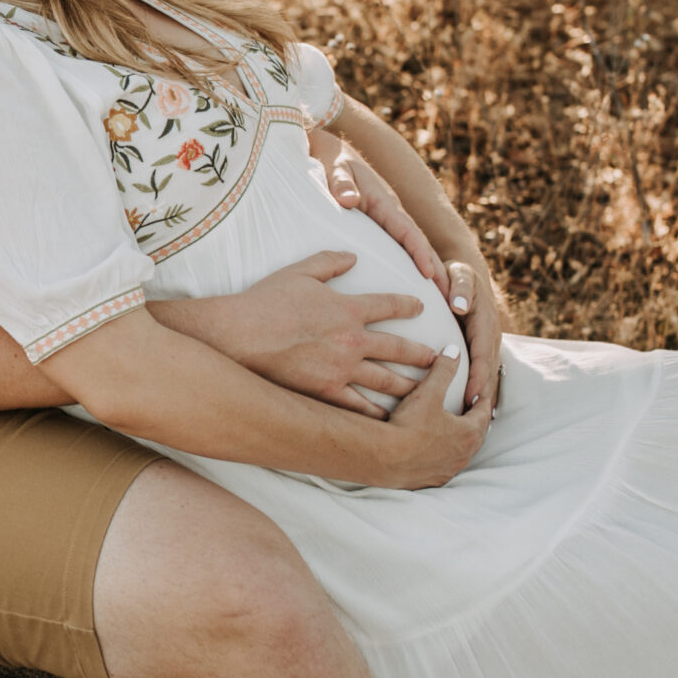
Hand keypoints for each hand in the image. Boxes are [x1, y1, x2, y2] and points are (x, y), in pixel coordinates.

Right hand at [205, 252, 444, 414]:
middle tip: (439, 360)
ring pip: (386, 381)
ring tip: (426, 394)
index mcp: (348, 308)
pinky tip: (389, 421)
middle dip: (422, 354)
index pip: (390, 305)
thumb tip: (352, 256)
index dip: (409, 306)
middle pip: (398, 349)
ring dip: (410, 387)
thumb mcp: (299, 272)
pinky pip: (357, 407)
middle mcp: (351, 340)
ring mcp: (340, 370)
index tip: (421, 308)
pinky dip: (375, 415)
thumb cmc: (264, 301)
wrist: (237, 336)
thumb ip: (330, 262)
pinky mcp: (324, 393)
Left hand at [322, 143, 451, 300]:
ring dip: (432, 276)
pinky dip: (415, 269)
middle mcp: (393, 214)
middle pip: (420, 246)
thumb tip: (349, 199)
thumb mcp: (337, 169)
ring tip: (446, 304)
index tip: (430, 273)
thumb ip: (342, 183)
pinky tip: (416, 292)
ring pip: (414, 251)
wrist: (334, 154)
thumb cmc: (335, 162)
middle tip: (453, 300)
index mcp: (385, 203)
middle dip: (438, 272)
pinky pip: (402, 252)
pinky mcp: (383, 228)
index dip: (419, 252)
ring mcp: (390, 222)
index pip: (407, 231)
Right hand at [366, 347, 493, 487]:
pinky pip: (445, 467)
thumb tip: (453, 351)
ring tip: (452, 431)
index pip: (483, 411)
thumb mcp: (428, 392)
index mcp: (470, 431)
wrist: (385, 458)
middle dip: (474, 421)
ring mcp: (449, 470)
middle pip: (476, 434)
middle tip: (470, 410)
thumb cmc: (409, 425)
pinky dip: (444, 458)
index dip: (481, 399)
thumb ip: (443, 370)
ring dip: (459, 441)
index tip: (478, 392)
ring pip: (462, 453)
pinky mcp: (434, 480)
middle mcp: (464, 454)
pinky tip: (434, 452)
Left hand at [443, 259, 503, 413]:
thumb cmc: (458, 275)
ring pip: (489, 377)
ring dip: (484, 401)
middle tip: (473, 425)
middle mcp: (491, 338)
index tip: (469, 399)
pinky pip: (485, 374)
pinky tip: (473, 414)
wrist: (467, 274)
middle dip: (482, 399)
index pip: (482, 356)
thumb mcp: (459, 274)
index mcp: (485, 324)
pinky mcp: (484, 351)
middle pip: (489, 373)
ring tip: (474, 427)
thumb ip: (460, 287)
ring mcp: (490, 346)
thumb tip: (459, 305)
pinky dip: (482, 393)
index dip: (477, 379)